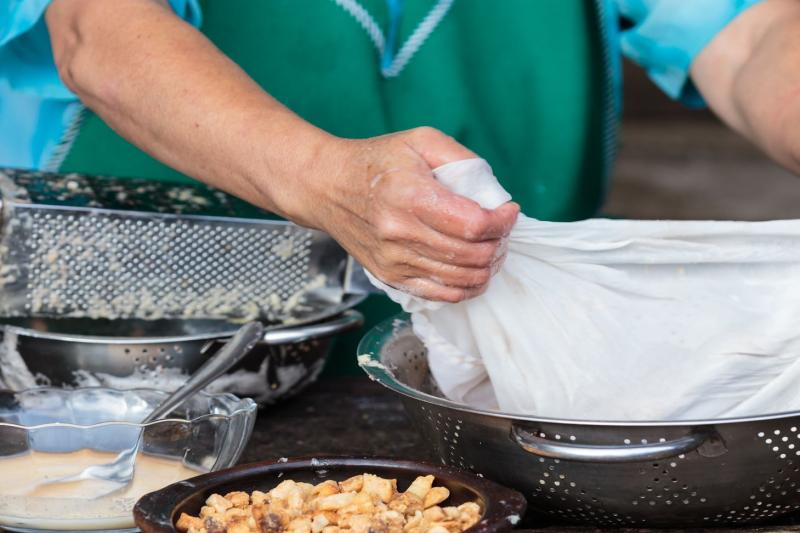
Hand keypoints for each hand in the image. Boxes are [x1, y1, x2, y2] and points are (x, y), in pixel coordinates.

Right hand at [296, 127, 518, 301]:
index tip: (508, 211)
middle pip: (473, 255)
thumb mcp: (421, 140)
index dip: (502, 221)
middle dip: (499, 243)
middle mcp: (401, 234)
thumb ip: (463, 160)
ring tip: (490, 247)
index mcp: (411, 196)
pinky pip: (441, 295)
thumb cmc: (375, 162)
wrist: (326, 187)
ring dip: (488, 265)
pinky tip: (473, 269)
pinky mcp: (391, 277)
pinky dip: (467, 287)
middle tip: (501, 229)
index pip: (475, 224)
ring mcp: (395, 261)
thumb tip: (495, 194)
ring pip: (462, 279)